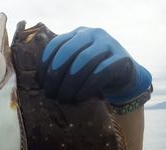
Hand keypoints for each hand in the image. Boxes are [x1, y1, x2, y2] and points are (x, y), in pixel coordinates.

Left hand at [37, 27, 151, 104]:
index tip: (41, 84)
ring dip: (70, 84)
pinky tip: (81, 97)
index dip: (45, 65)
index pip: (56, 45)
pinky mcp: (121, 59)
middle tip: (52, 95)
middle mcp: (92, 34)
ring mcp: (109, 44)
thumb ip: (61, 68)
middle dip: (56, 77)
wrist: (124, 79)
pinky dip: (87, 87)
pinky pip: (101, 72)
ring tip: (65, 99)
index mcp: (77, 34)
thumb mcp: (75, 68)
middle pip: (68, 52)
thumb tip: (41, 83)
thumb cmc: (92, 76)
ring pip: (84, 61)